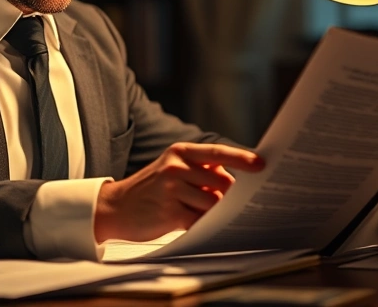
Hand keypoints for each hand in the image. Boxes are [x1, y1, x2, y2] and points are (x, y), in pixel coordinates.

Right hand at [93, 142, 264, 242]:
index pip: (218, 152)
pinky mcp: (169, 213)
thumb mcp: (172, 168)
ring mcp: (171, 189)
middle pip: (223, 182)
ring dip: (213, 212)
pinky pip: (199, 221)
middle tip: (220, 202)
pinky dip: (203, 225)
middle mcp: (176, 167)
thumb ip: (201, 170)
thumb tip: (235, 183)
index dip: (242, 158)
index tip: (262, 164)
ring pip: (213, 204)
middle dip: (226, 195)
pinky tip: (193, 223)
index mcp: (180, 152)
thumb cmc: (152, 189)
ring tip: (197, 212)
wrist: (115, 207)